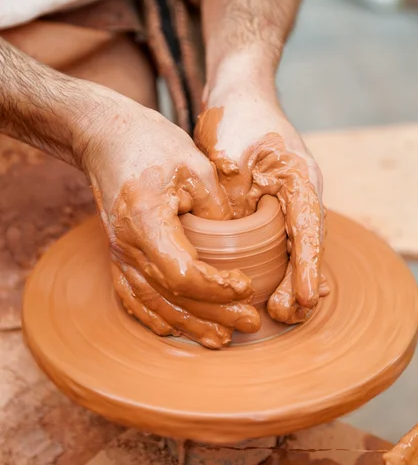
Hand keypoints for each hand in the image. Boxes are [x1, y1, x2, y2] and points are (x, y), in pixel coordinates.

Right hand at [80, 94, 259, 347]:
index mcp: (145, 220)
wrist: (108, 137)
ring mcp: (118, 252)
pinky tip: (173, 329)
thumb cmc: (153, 144)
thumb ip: (217, 210)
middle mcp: (126, 244)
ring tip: (220, 338)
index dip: (216, 288)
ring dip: (187, 323)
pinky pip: (132, 295)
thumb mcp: (195, 166)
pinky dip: (154, 316)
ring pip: (151, 302)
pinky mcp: (117, 252)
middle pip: (170, 295)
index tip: (246, 286)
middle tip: (249, 323)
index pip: (182, 272)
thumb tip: (237, 249)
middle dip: (213, 314)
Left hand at [195, 84, 328, 323]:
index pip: (308, 231)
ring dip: (289, 275)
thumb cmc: (234, 118)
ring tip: (281, 311)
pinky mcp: (273, 196)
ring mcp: (289, 193)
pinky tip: (274, 283)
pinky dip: (278, 259)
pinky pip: (280, 233)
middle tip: (285, 314)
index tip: (304, 299)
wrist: (236, 89)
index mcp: (300, 179)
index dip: (306, 268)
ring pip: (295, 242)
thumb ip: (233, 205)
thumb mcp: (228, 162)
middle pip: (307, 243)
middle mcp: (302, 189)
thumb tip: (231, 248)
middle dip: (299, 281)